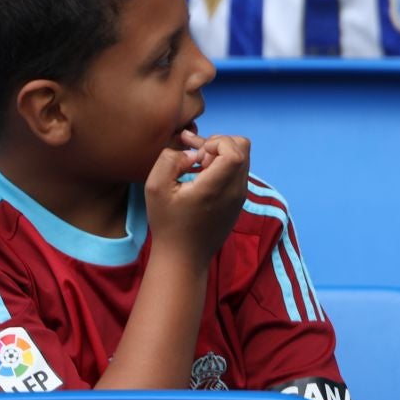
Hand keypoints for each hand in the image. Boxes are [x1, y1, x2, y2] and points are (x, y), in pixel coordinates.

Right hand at [145, 130, 249, 267]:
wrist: (184, 257)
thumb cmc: (167, 223)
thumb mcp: (155, 187)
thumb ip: (169, 160)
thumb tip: (192, 153)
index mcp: (217, 187)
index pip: (235, 150)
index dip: (217, 142)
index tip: (197, 155)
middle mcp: (235, 191)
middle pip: (244, 148)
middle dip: (220, 144)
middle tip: (197, 157)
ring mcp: (240, 197)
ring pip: (242, 159)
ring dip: (221, 155)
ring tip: (196, 165)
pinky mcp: (238, 203)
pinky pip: (238, 174)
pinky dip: (223, 168)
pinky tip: (201, 175)